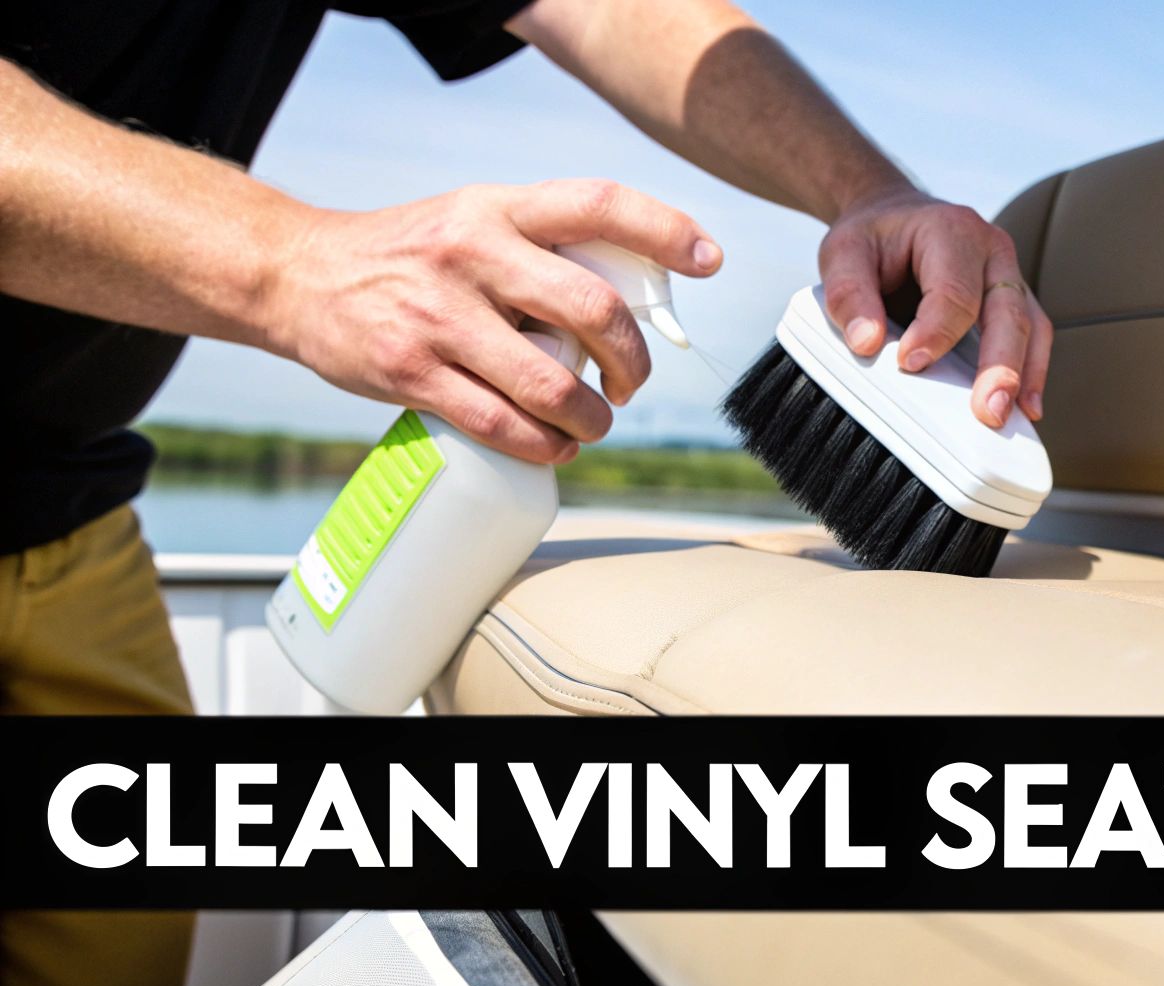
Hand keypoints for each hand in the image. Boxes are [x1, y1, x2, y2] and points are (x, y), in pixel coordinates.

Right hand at [259, 179, 721, 462]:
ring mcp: (441, 315)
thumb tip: (630, 299)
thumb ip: (540, 248)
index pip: (598, 203)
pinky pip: (501, 423)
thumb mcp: (473, 220)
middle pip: (593, 309)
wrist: (296, 274)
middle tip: (631, 382)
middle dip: (632, 360)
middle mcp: (473, 253)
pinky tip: (553, 446)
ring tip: (594, 424)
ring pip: (552, 382)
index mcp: (498, 207)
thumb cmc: (410, 254)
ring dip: (593, 418)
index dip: (664, 229)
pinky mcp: (412, 371)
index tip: (708, 259)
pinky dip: (543, 446)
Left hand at [819, 186, 1050, 427]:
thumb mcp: (843, 252)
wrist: (891, 217)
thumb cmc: (873, 237)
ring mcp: (1007, 275)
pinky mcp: (1010, 301)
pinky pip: (1032, 335)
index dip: (935, 334)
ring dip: (1024, 374)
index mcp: (951, 230)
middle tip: (988, 411)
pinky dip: (1031, 371)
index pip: (954, 292)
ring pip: (1030, 325)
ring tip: (1009, 417)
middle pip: (1007, 310)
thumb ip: (848, 294)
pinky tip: (1025, 406)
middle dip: (1000, 365)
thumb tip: (866, 343)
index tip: (909, 364)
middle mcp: (991, 250)